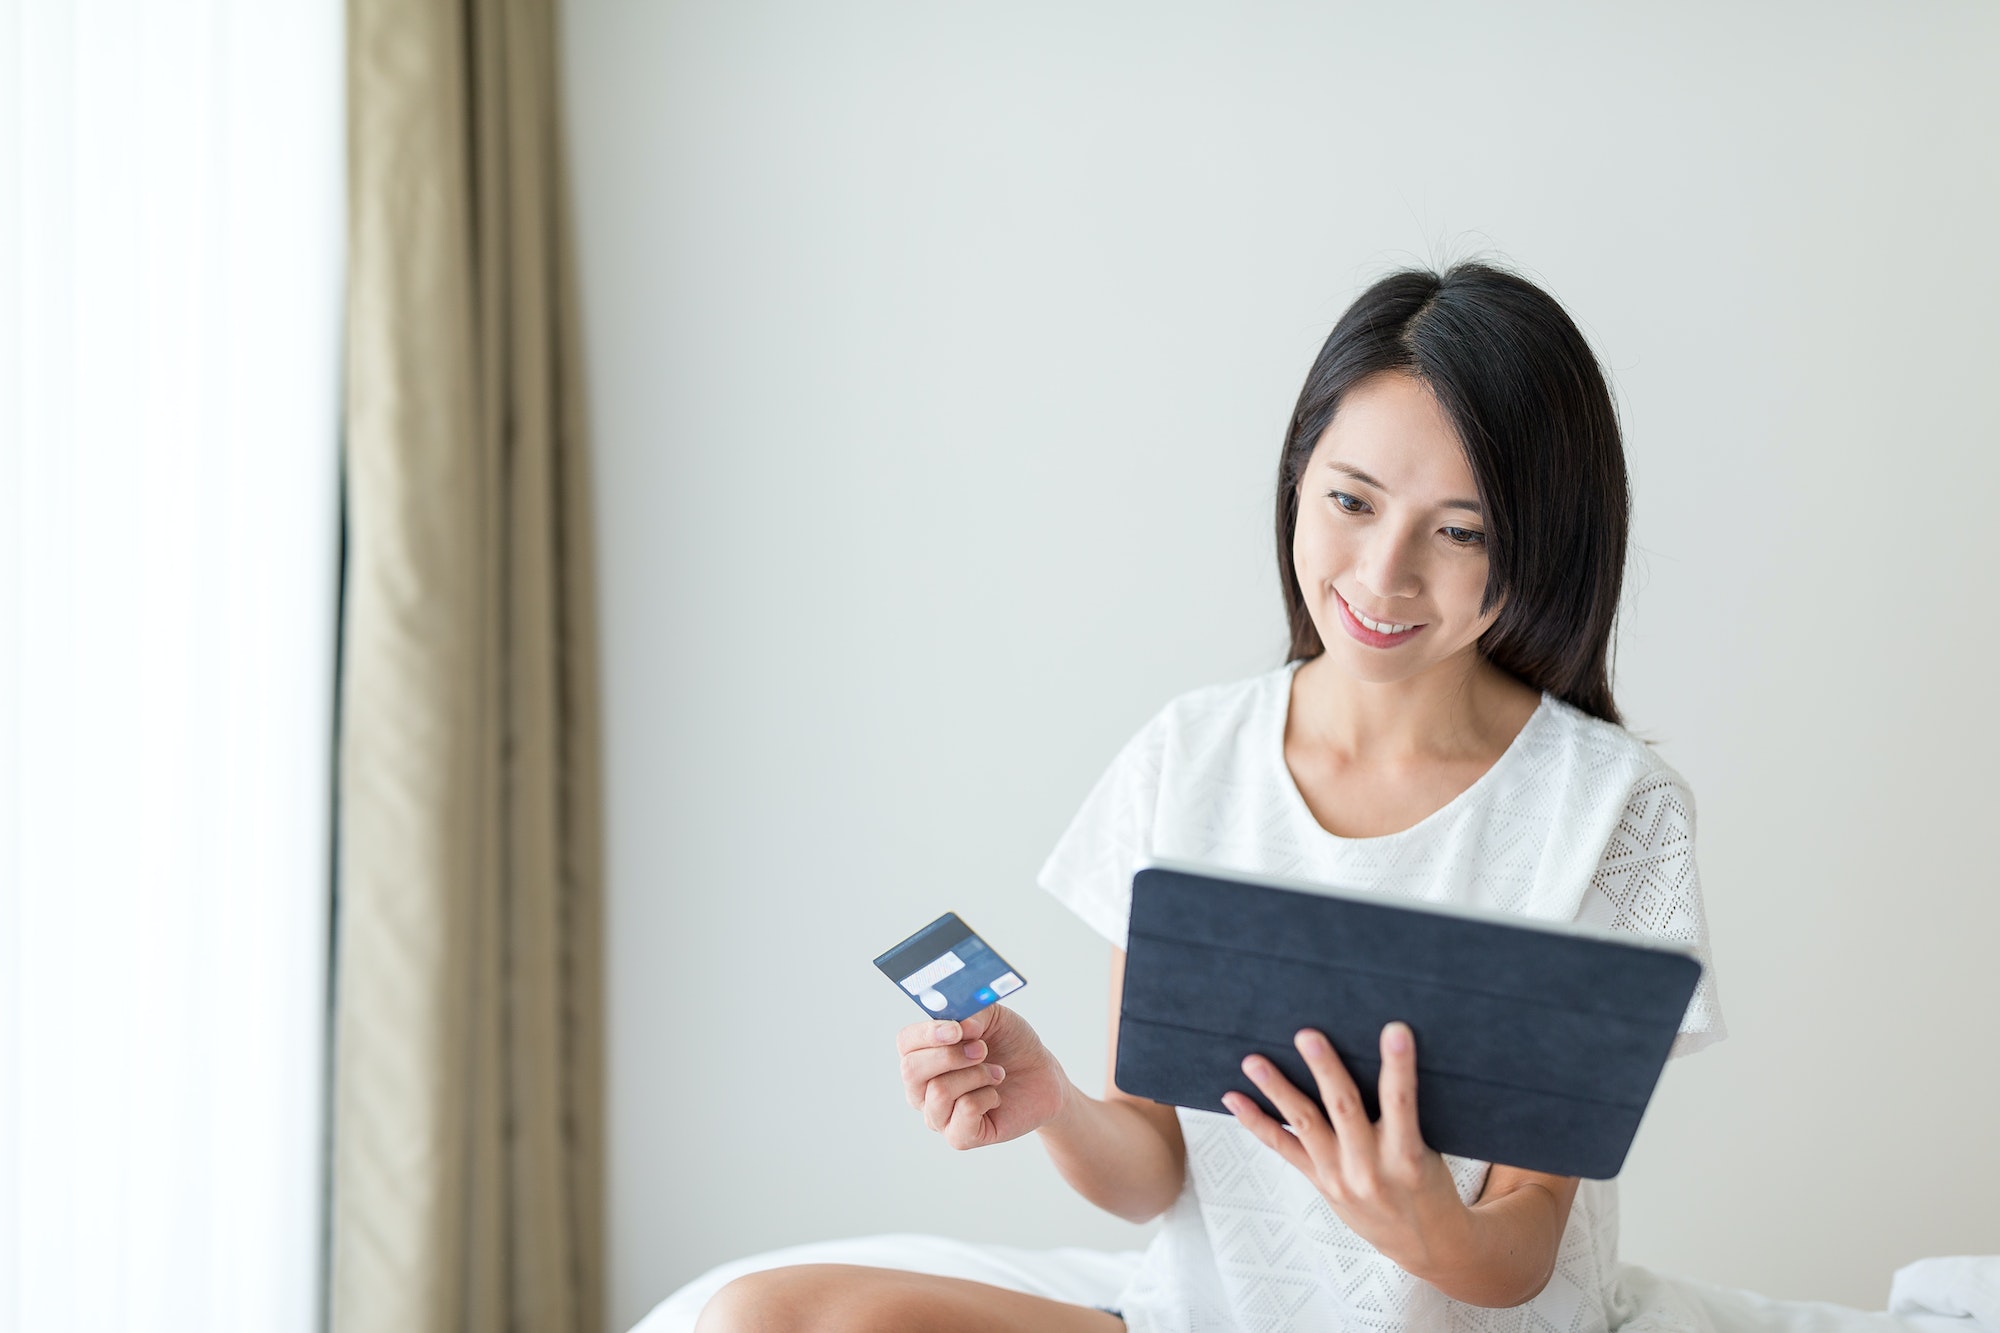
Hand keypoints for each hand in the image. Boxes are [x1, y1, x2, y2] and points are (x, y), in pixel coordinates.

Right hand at [896, 1004, 1068, 1149]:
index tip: (958, 1029)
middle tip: (982, 1049)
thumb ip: (974, 1012)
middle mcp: (922, 1088)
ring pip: (939, 1092)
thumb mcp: (996, 1017)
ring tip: (996, 1073)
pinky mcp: (960, 1137)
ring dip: (976, 1075)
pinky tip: (995, 1096)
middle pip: (912, 1070)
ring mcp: (938, 1115)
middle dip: (951, 1056)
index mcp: (923, 1055)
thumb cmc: (1011, 1045)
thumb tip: (960, 1024)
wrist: (1042, 1077)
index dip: (928, 1034)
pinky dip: (986, 1097)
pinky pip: (964, 1112)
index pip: (906, 1043)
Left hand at [1222, 1022, 1468, 1276]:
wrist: (1422, 1243)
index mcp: (1407, 1156)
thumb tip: (1386, 1054)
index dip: (1399, 1066)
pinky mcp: (1318, 1181)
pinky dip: (1256, 1122)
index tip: (1396, 1029)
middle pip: (1344, 1108)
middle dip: (1325, 1069)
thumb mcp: (1430, 1152)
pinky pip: (1282, 1148)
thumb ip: (1404, 1116)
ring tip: (1254, 1062)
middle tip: (1307, 1034)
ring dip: (1277, 1090)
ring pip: (1305, 1124)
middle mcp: (1370, 1168)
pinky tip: (1235, 1099)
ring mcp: (1339, 1176)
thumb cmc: (1429, 1185)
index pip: (1403, 1103)